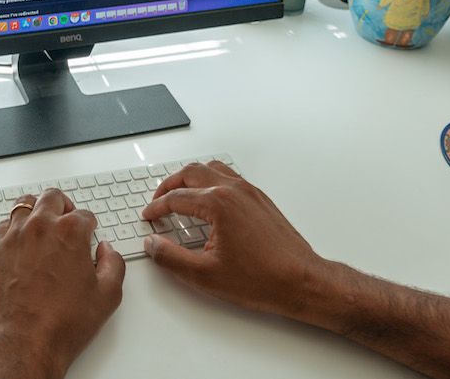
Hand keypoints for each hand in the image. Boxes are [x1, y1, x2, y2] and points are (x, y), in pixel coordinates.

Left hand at [0, 188, 124, 378]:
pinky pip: (4, 225)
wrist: (26, 340)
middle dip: (64, 206)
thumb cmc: (63, 321)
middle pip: (53, 197)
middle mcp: (41, 227)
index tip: (89, 234)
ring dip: (37, 209)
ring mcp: (16, 236)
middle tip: (67, 219)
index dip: (90, 225)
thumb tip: (106, 251)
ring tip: (43, 223)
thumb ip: (113, 264)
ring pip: (24, 203)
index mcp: (71, 232)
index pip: (84, 214)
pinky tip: (22, 239)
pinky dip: (14, 227)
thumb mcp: (108, 295)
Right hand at [140, 161, 345, 324]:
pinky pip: (229, 177)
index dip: (156, 208)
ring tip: (179, 195)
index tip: (148, 217)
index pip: (176, 198)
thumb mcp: (205, 275)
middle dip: (169, 185)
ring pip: (212, 169)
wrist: (301, 280)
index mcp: (218, 203)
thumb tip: (153, 245)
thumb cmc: (262, 279)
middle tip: (157, 201)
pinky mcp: (260, 199)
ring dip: (191, 178)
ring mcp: (250, 192)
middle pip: (191, 173)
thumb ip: (171, 258)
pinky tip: (209, 200)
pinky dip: (211, 181)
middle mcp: (234, 190)